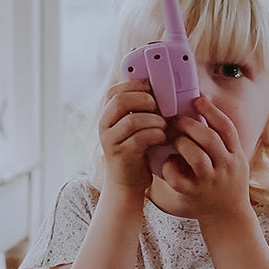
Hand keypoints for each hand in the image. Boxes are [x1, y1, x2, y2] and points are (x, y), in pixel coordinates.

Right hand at [99, 78, 168, 193]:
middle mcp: (104, 126)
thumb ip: (139, 109)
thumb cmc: (137, 151)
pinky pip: (139, 138)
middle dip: (145, 100)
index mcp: (107, 115)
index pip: (114, 91)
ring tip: (164, 126)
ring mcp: (110, 140)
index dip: (134, 85)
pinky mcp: (121, 155)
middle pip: (120, 101)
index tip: (152, 89)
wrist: (127, 183)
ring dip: (154, 120)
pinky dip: (155, 135)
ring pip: (132, 120)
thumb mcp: (135, 127)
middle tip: (159, 108)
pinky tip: (163, 138)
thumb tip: (158, 88)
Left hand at [159, 94, 252, 219]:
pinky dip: (170, 167)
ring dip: (181, 143)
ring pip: (196, 156)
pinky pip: (178, 178)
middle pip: (209, 138)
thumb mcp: (234, 160)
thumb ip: (223, 140)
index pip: (226, 128)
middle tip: (176, 120)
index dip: (211, 111)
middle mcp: (226, 167)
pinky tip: (169, 163)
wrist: (228, 216)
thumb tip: (203, 107)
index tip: (197, 99)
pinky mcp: (194, 194)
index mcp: (235, 155)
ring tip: (174, 140)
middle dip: (189, 125)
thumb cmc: (226, 182)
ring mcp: (210, 182)